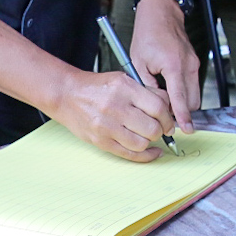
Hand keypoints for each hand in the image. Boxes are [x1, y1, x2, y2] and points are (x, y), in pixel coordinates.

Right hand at [48, 68, 180, 160]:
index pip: (158, 107)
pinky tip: (151, 152)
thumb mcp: (123, 79)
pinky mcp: (100, 141)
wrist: (66, 94)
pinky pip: (128, 154)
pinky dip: (145, 156)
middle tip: (160, 129)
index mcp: (124, 88)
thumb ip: (146, 93)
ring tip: (148, 135)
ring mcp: (106, 126)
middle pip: (151, 128)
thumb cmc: (96, 86)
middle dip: (161, 131)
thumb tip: (169, 109)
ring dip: (150, 142)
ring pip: (142, 143)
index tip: (169, 121)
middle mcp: (115, 107)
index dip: (168, 117)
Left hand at [130, 0, 198, 132]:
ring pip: (194, 94)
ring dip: (182, 102)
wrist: (161, 14)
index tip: (186, 130)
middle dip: (181, 111)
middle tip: (165, 116)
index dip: (183, 116)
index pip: (180, 97)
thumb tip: (153, 105)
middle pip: (192, 100)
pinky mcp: (194, 63)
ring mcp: (194, 64)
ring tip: (164, 101)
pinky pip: (192, 84)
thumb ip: (147, 85)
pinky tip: (169, 89)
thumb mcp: (138, 62)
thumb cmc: (148, 34)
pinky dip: (184, 92)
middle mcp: (188, 65)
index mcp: (173, 65)